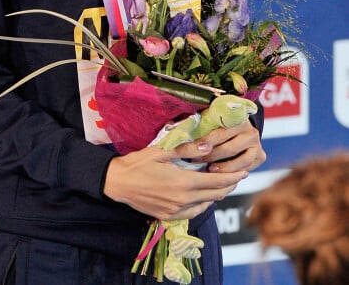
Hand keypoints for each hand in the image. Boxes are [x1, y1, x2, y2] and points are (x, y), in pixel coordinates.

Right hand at [103, 140, 248, 220]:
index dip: (233, 177)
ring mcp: (176, 210)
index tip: (245, 171)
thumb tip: (208, 146)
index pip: (217, 182)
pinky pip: (193, 213)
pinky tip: (203, 197)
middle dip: (229, 185)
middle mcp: (183, 200)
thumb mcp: (161, 151)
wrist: (117, 182)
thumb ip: (186, 149)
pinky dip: (202, 204)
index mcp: (183, 182)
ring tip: (222, 184)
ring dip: (216, 195)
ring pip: (205, 205)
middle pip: (215, 195)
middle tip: (238, 176)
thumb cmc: (138, 163)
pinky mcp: (168, 216)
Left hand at [199, 119, 265, 174]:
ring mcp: (257, 144)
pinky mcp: (260, 156)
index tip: (195, 148)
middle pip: (230, 148)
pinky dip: (233, 173)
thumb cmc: (219, 124)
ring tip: (209, 169)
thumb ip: (202, 126)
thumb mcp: (212, 120)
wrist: (239, 130)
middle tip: (196, 161)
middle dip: (212, 156)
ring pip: (241, 161)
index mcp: (239, 118)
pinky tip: (222, 175)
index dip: (207, 140)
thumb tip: (182, 135)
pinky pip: (247, 168)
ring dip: (224, 167)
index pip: (222, 131)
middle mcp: (251, 131)